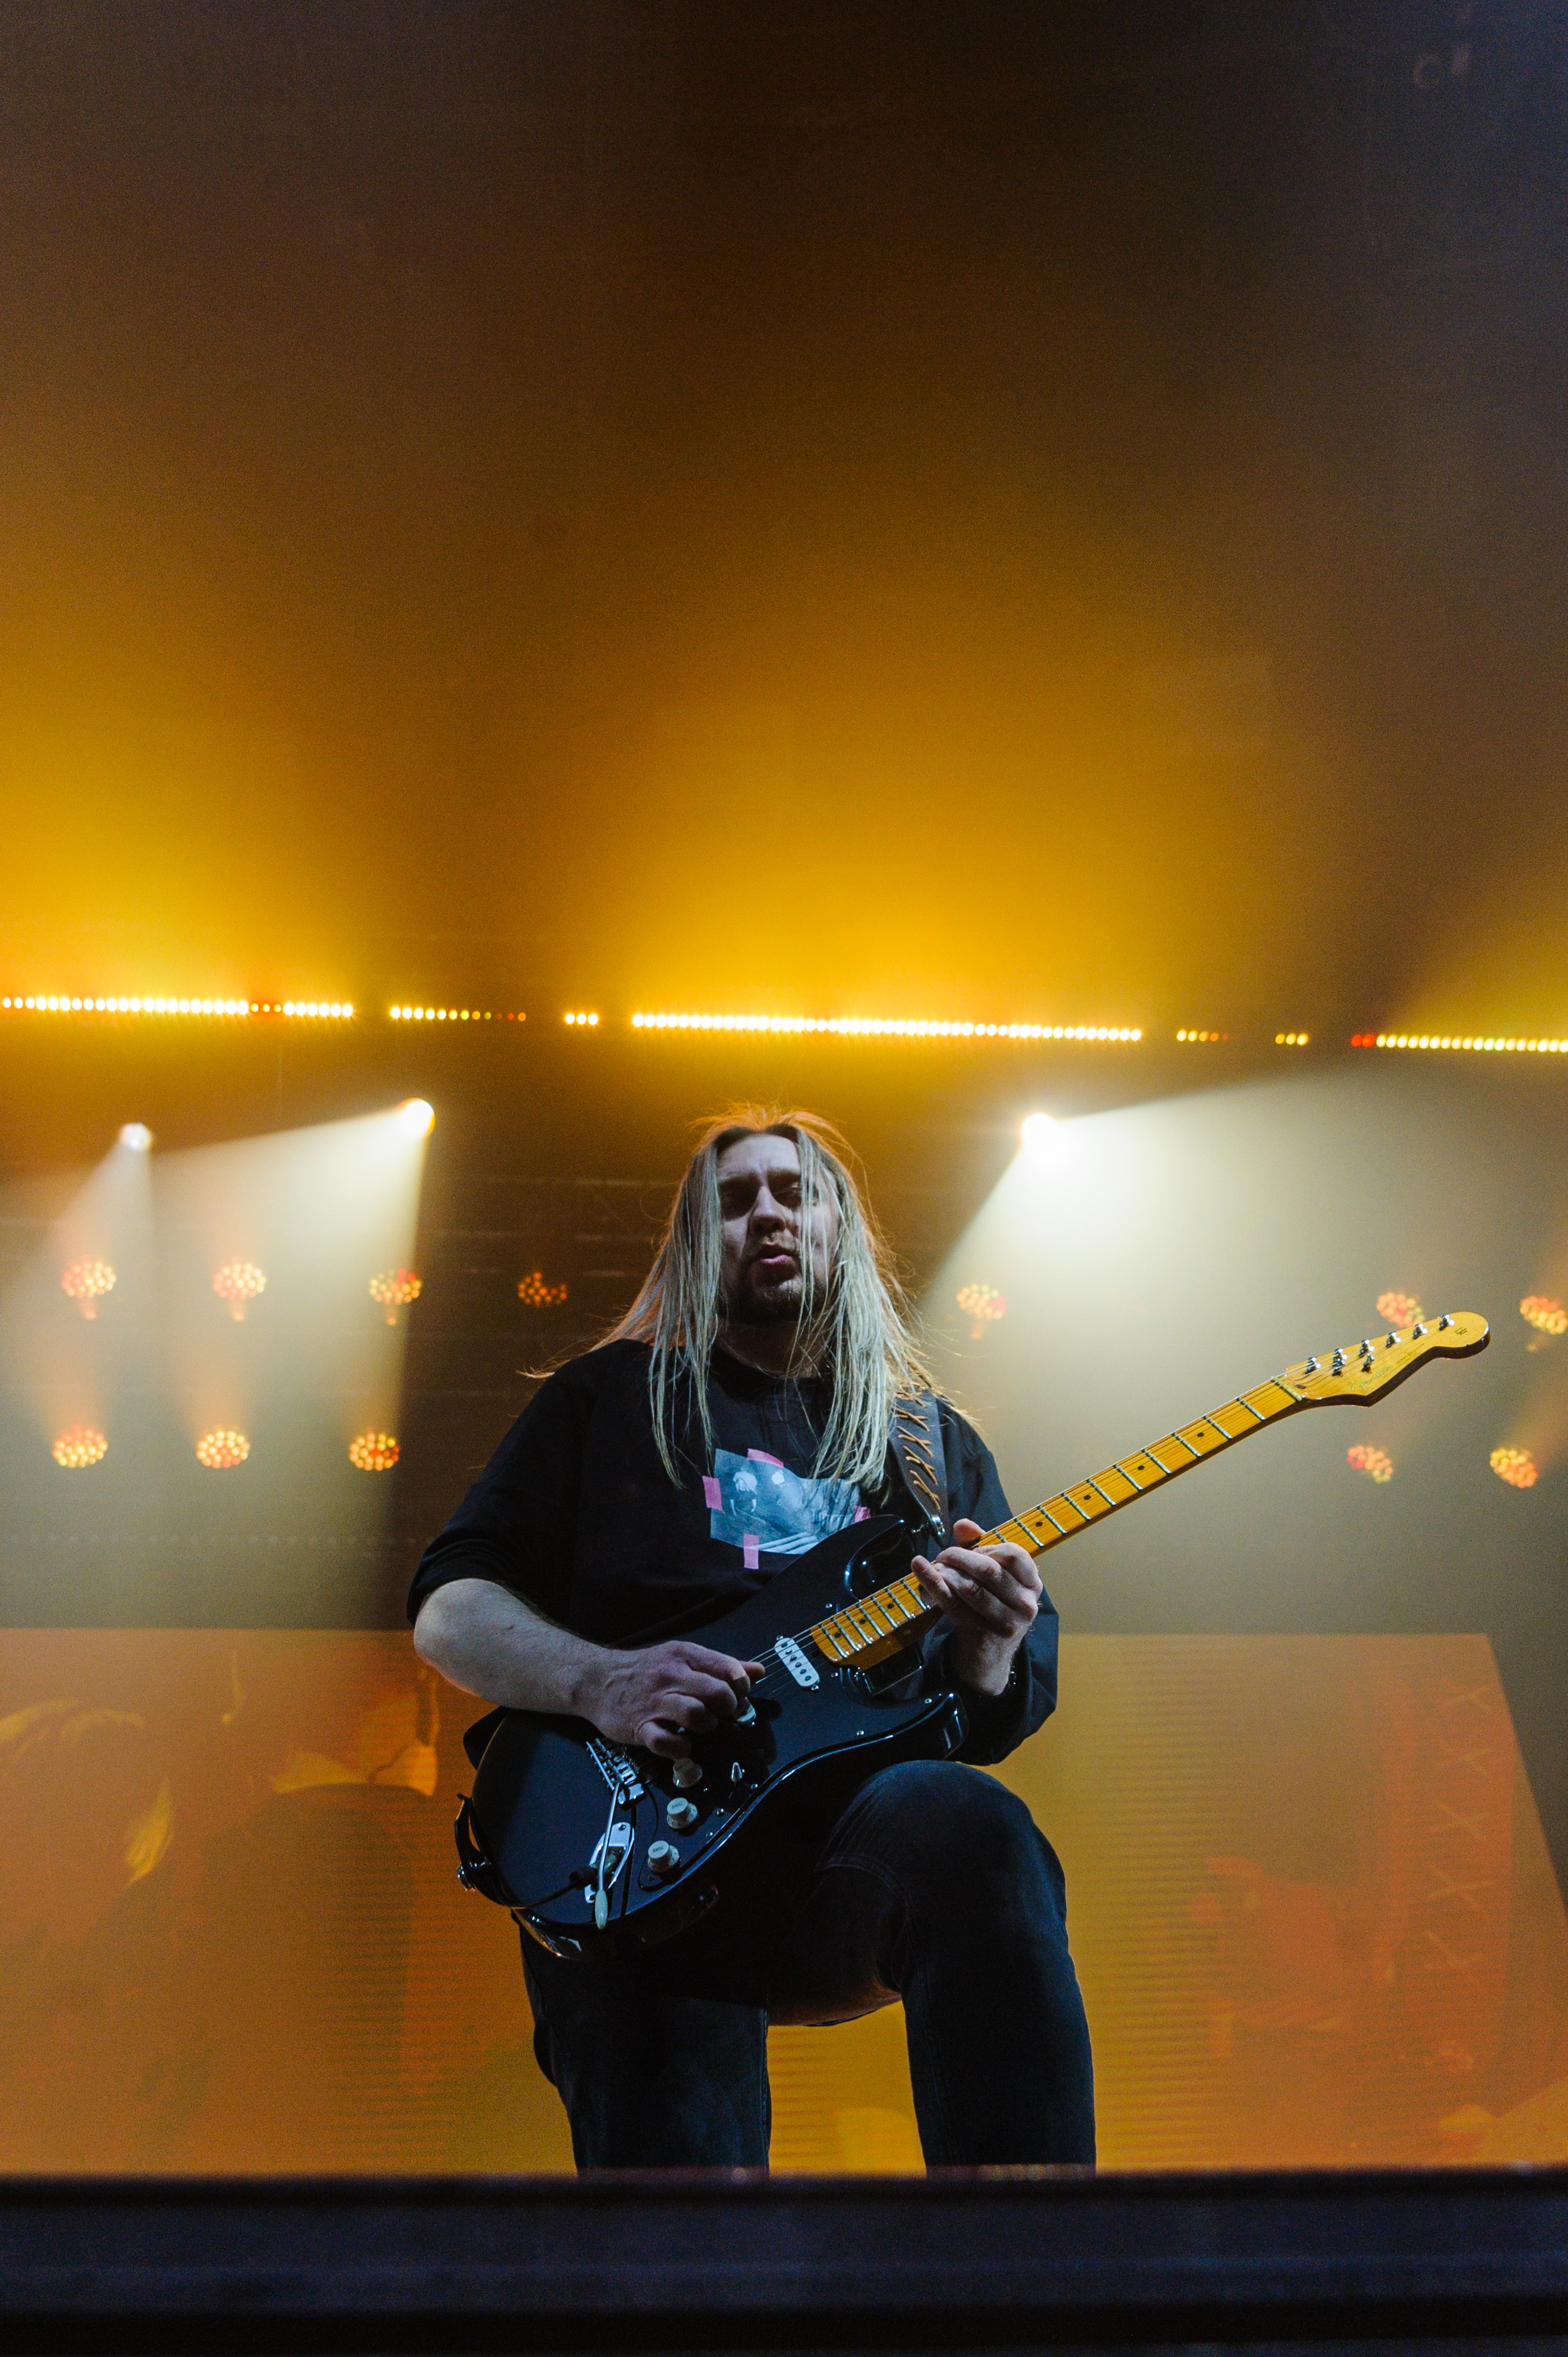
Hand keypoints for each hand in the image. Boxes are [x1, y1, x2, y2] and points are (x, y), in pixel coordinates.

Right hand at [577, 1640, 763, 1758]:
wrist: (597, 1679)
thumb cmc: (647, 1670)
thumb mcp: (683, 1658)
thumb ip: (721, 1666)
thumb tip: (758, 1671)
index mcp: (684, 1655)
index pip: (728, 1669)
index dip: (741, 1687)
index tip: (737, 1695)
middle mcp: (671, 1676)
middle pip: (717, 1693)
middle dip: (729, 1708)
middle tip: (722, 1714)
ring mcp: (654, 1702)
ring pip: (696, 1715)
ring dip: (708, 1726)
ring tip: (703, 1726)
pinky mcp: (639, 1727)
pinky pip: (665, 1742)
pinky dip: (680, 1747)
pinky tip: (682, 1743)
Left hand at [912, 1517, 1040, 1695]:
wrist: (988, 1657)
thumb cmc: (990, 1607)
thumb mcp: (993, 1578)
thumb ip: (980, 1546)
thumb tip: (963, 1525)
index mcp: (1032, 1584)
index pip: (1015, 1554)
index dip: (988, 1546)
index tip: (971, 1549)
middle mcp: (1024, 1604)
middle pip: (988, 1569)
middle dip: (959, 1556)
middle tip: (943, 1555)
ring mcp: (1005, 1622)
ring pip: (969, 1587)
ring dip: (945, 1572)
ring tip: (933, 1567)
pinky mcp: (982, 1635)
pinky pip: (953, 1604)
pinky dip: (933, 1584)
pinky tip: (919, 1570)